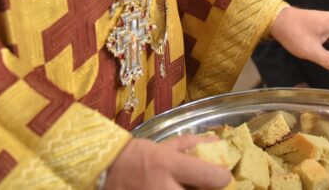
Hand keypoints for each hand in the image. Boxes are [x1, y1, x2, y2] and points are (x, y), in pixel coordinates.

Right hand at [104, 135, 231, 189]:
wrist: (106, 170)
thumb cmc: (139, 156)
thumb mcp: (166, 145)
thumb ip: (193, 145)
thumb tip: (218, 143)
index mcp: (169, 165)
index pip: (209, 176)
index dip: (222, 178)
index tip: (222, 177)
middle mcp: (162, 187)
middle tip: (205, 187)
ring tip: (182, 188)